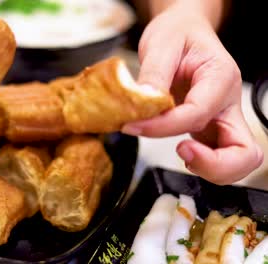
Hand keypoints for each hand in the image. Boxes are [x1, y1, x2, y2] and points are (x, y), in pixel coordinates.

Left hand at [121, 2, 262, 183]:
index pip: (198, 113)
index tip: (134, 126)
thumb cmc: (177, 34)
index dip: (164, 126)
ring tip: (180, 154)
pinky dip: (201, 163)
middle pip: (243, 151)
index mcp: (220, 78)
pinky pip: (215, 155)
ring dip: (209, 168)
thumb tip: (142, 103)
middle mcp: (227, 103)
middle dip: (213, 164)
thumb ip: (153, 74)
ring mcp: (221, 118)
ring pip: (236, 160)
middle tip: (181, 153)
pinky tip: (180, 150)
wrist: (183, 31)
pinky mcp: (209, 127)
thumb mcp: (161, 44)